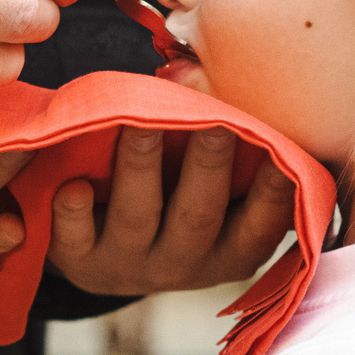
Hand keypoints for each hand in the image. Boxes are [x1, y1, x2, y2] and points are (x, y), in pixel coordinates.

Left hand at [47, 127, 296, 295]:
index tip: (280, 157)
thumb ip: (230, 161)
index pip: (259, 228)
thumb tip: (228, 89)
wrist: (102, 258)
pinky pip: (75, 239)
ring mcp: (129, 265)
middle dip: (208, 167)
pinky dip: (74, 213)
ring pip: (137, 217)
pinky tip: (74, 185)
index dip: (273, 196)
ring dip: (140, 168)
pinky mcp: (81, 262)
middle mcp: (182, 264)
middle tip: (216, 123)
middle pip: (198, 216)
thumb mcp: (212, 199)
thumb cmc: (173, 207)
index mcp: (228, 252)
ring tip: (141, 123)